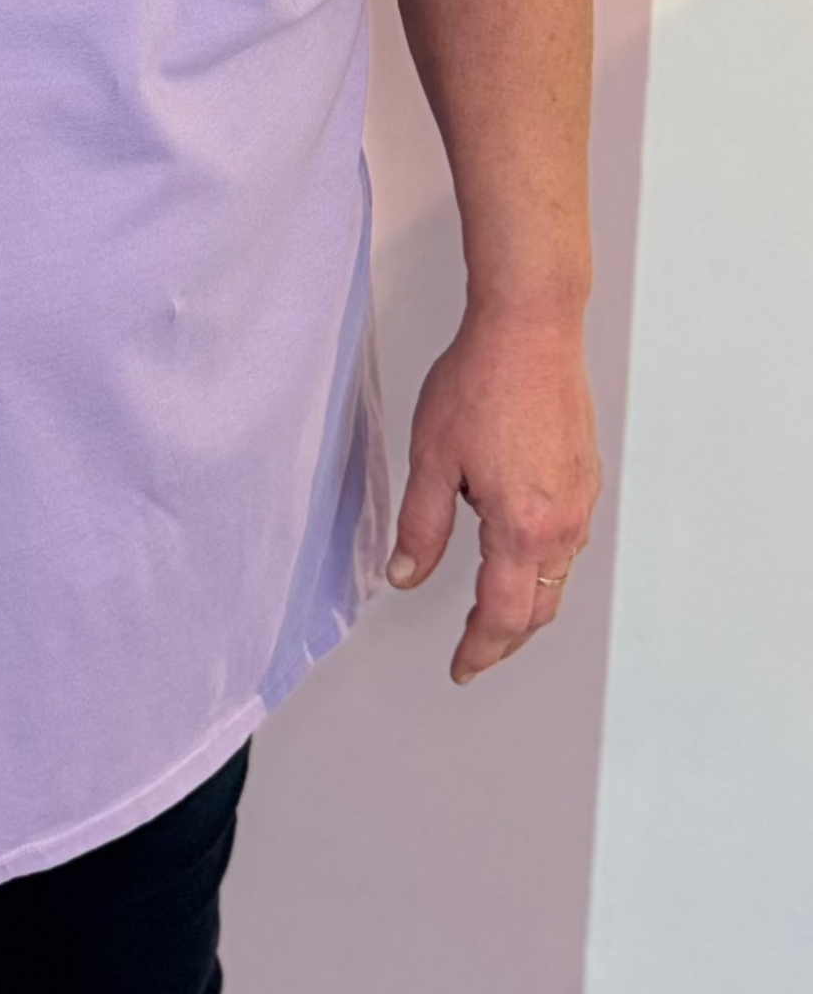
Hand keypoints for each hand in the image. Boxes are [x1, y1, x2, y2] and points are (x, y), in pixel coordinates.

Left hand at [386, 312, 600, 684]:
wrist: (530, 328)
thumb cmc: (483, 379)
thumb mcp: (432, 458)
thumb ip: (422, 526)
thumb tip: (407, 574)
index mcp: (523, 526)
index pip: (504, 615)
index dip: (480, 648)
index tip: (462, 665)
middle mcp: (564, 522)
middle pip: (539, 606)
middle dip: (506, 636)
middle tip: (477, 651)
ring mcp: (581, 499)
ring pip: (558, 576)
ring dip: (529, 603)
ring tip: (496, 613)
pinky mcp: (585, 475)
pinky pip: (569, 541)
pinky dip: (545, 566)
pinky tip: (522, 556)